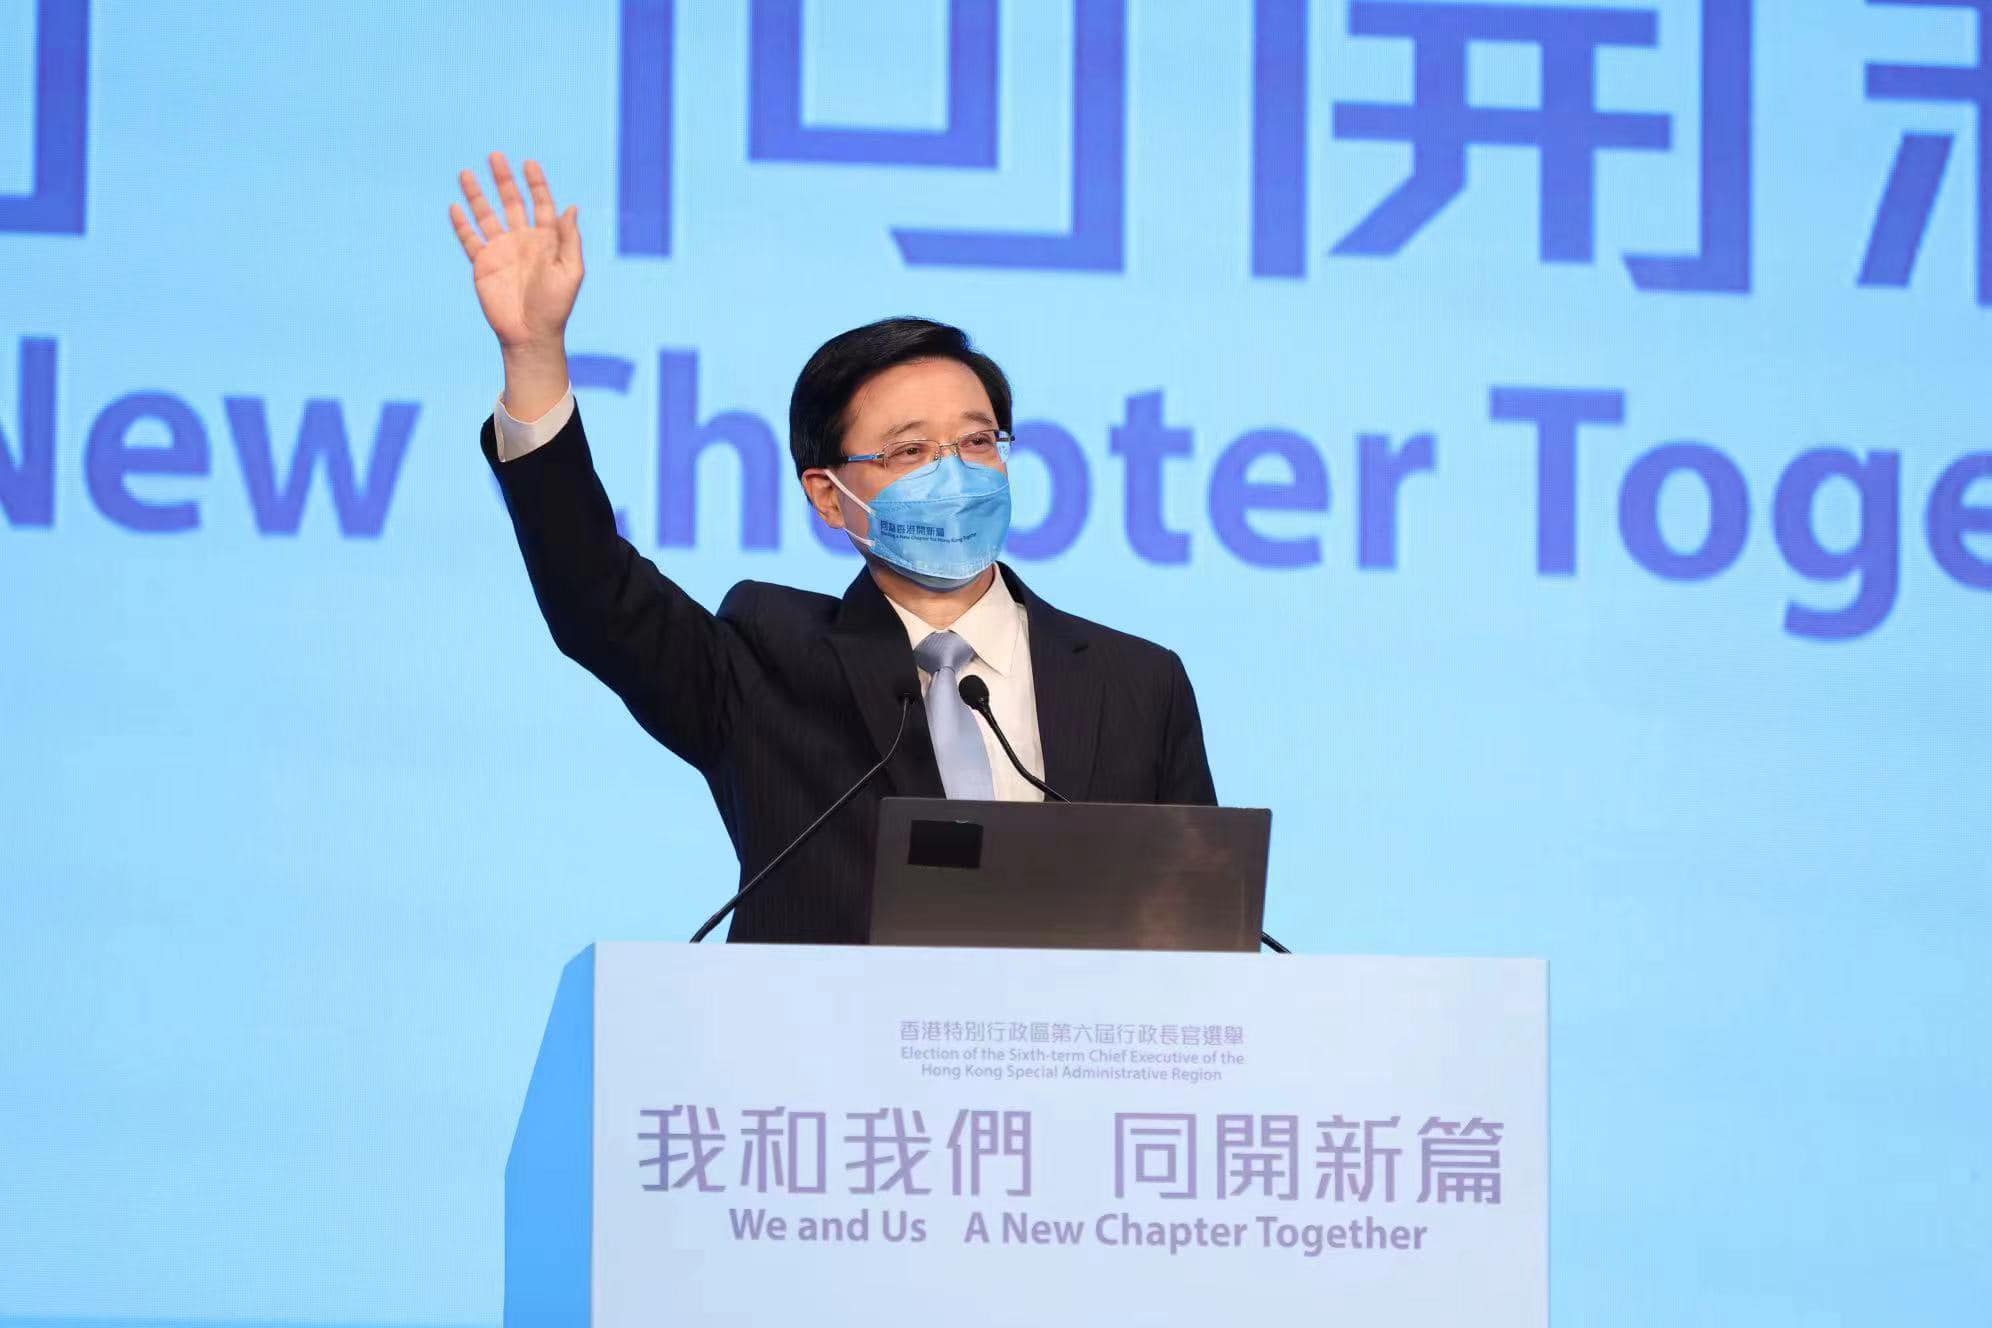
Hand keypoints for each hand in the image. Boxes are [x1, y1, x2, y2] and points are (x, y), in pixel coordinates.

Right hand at [449, 152, 582, 355]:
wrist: (530, 333)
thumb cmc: (555, 306)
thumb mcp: (570, 271)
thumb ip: (569, 239)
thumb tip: (571, 207)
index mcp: (546, 240)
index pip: (541, 204)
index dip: (536, 184)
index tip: (529, 163)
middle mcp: (522, 241)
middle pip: (511, 202)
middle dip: (504, 179)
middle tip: (495, 156)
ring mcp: (501, 251)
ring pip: (486, 215)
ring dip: (476, 195)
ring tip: (466, 173)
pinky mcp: (483, 264)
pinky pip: (470, 239)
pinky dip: (462, 224)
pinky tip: (455, 207)